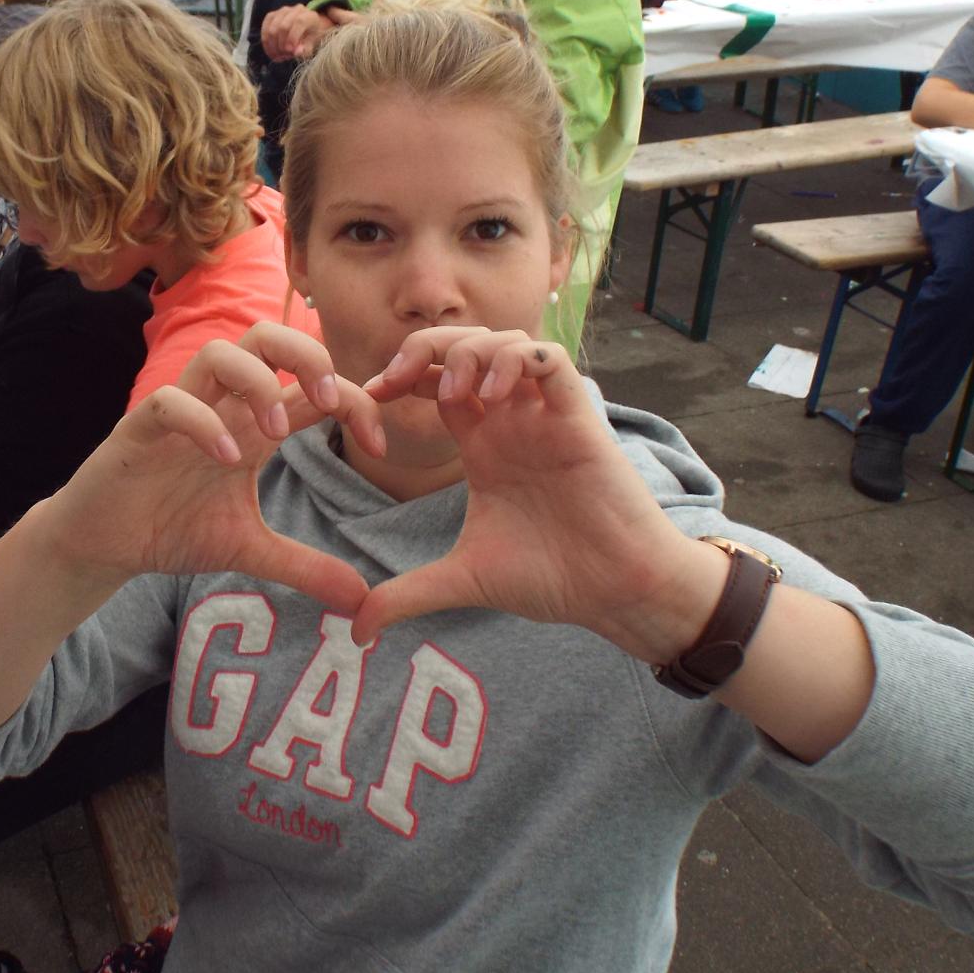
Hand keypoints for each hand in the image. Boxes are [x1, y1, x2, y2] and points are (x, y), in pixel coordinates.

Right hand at [43, 325, 384, 612]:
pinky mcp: (139, 428)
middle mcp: (220, 406)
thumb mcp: (250, 550)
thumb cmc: (171, 529)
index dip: (354, 400)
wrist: (102, 545)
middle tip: (326, 403)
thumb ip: (304, 566)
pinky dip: (202, 421)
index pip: (312, 384)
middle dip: (307, 355)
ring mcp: (179, 411)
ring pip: (220, 352)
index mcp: (252, 424)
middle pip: (267, 337)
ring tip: (275, 433)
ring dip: (258, 384)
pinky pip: (171, 400)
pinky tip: (223, 459)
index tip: (378, 446)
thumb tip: (362, 600)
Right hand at [261, 5, 339, 61]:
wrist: (307, 28)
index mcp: (309, 16)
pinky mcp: (272, 15)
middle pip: (283, 26)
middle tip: (284, 57)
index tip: (289, 51)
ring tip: (278, 56)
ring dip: (273, 46)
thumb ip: (306, 49)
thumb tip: (296, 52)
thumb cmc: (311, 37)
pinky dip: (266, 42)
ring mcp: (282, 11)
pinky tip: (271, 51)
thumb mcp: (313, 45)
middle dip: (281, 45)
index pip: (299, 22)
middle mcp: (296, 10)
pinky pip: (265, 28)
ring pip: (272, 28)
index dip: (292, 37)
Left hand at [352, 328, 713, 657]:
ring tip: (455, 395)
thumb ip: (408, 595)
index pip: (436, 381)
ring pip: (505, 340)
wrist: (615, 591)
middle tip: (394, 382)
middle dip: (423, 349)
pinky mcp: (578, 417)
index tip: (370, 398)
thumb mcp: (463, 580)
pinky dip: (515, 360)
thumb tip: (358, 631)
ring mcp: (544, 415)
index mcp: (483, 445)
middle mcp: (512, 421)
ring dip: (470, 352)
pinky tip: (491, 398)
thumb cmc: (554, 578)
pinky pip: (549, 358)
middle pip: (464, 346)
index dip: (400, 377)